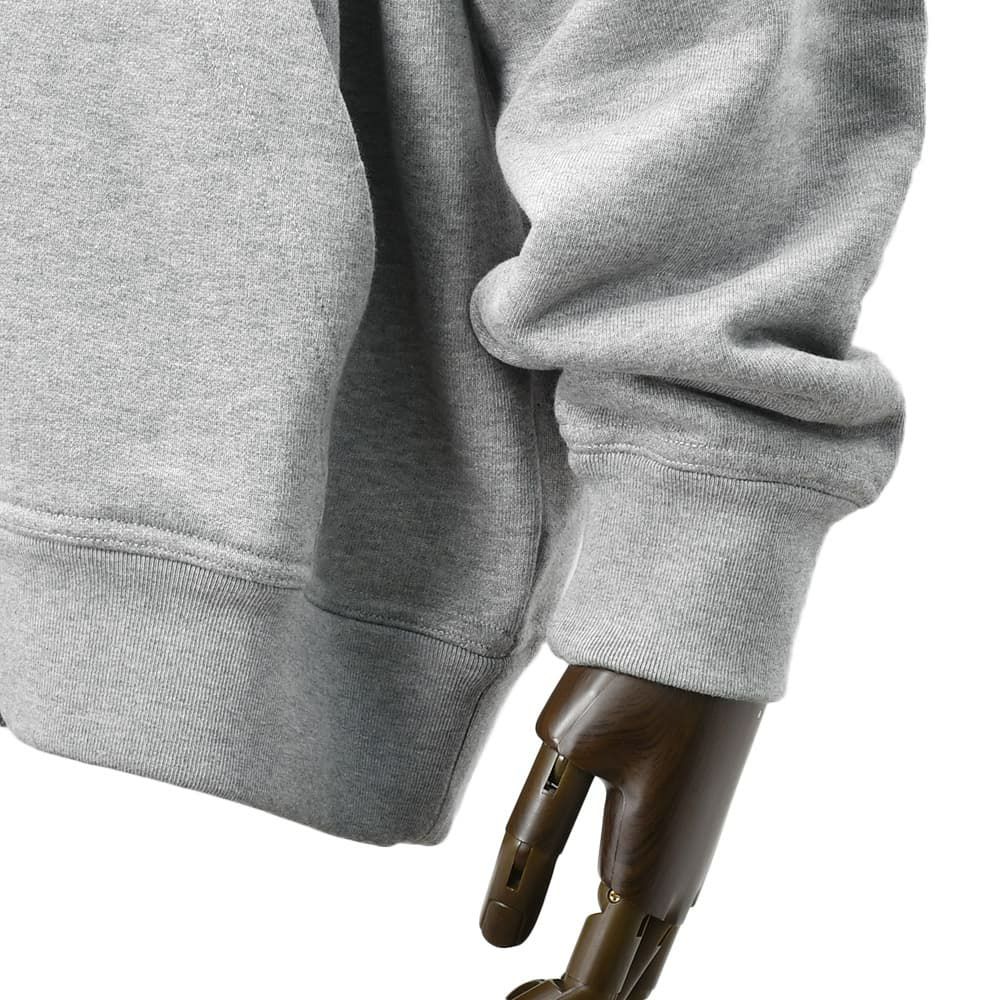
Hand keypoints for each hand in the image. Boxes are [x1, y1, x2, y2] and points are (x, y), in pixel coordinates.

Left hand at [479, 664, 763, 998]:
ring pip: (652, 951)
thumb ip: (531, 849)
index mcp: (642, 872)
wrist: (708, 633)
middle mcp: (678, 880)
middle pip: (631, 981)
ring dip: (607, 974)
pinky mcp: (693, 827)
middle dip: (580, 998)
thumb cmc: (633, 685)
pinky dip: (629, 940)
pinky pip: (664, 913)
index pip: (594, 983)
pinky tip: (606, 917)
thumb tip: (493, 938)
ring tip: (556, 978)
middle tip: (523, 998)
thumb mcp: (566, 757)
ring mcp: (694, 856)